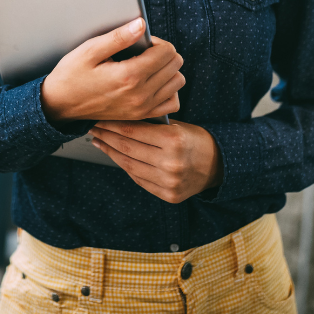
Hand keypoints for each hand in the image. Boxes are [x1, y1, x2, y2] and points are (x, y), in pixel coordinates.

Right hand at [40, 18, 184, 122]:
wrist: (60, 104)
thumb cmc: (71, 76)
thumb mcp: (90, 50)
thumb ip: (118, 37)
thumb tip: (141, 25)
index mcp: (129, 76)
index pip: (166, 52)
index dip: (157, 41)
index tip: (142, 41)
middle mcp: (140, 94)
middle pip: (175, 65)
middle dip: (164, 52)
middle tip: (144, 51)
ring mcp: (142, 108)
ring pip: (177, 82)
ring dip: (168, 70)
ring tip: (149, 65)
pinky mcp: (141, 115)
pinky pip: (171, 103)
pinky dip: (168, 90)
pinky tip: (154, 83)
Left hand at [89, 120, 223, 203]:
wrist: (219, 165)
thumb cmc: (195, 140)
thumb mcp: (177, 125)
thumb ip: (151, 125)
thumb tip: (118, 119)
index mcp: (174, 140)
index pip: (133, 131)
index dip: (112, 124)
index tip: (99, 118)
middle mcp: (171, 163)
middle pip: (128, 148)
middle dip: (107, 136)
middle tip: (94, 128)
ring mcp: (169, 182)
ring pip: (129, 165)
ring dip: (110, 152)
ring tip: (99, 142)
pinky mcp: (168, 195)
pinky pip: (139, 179)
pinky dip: (125, 167)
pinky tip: (116, 156)